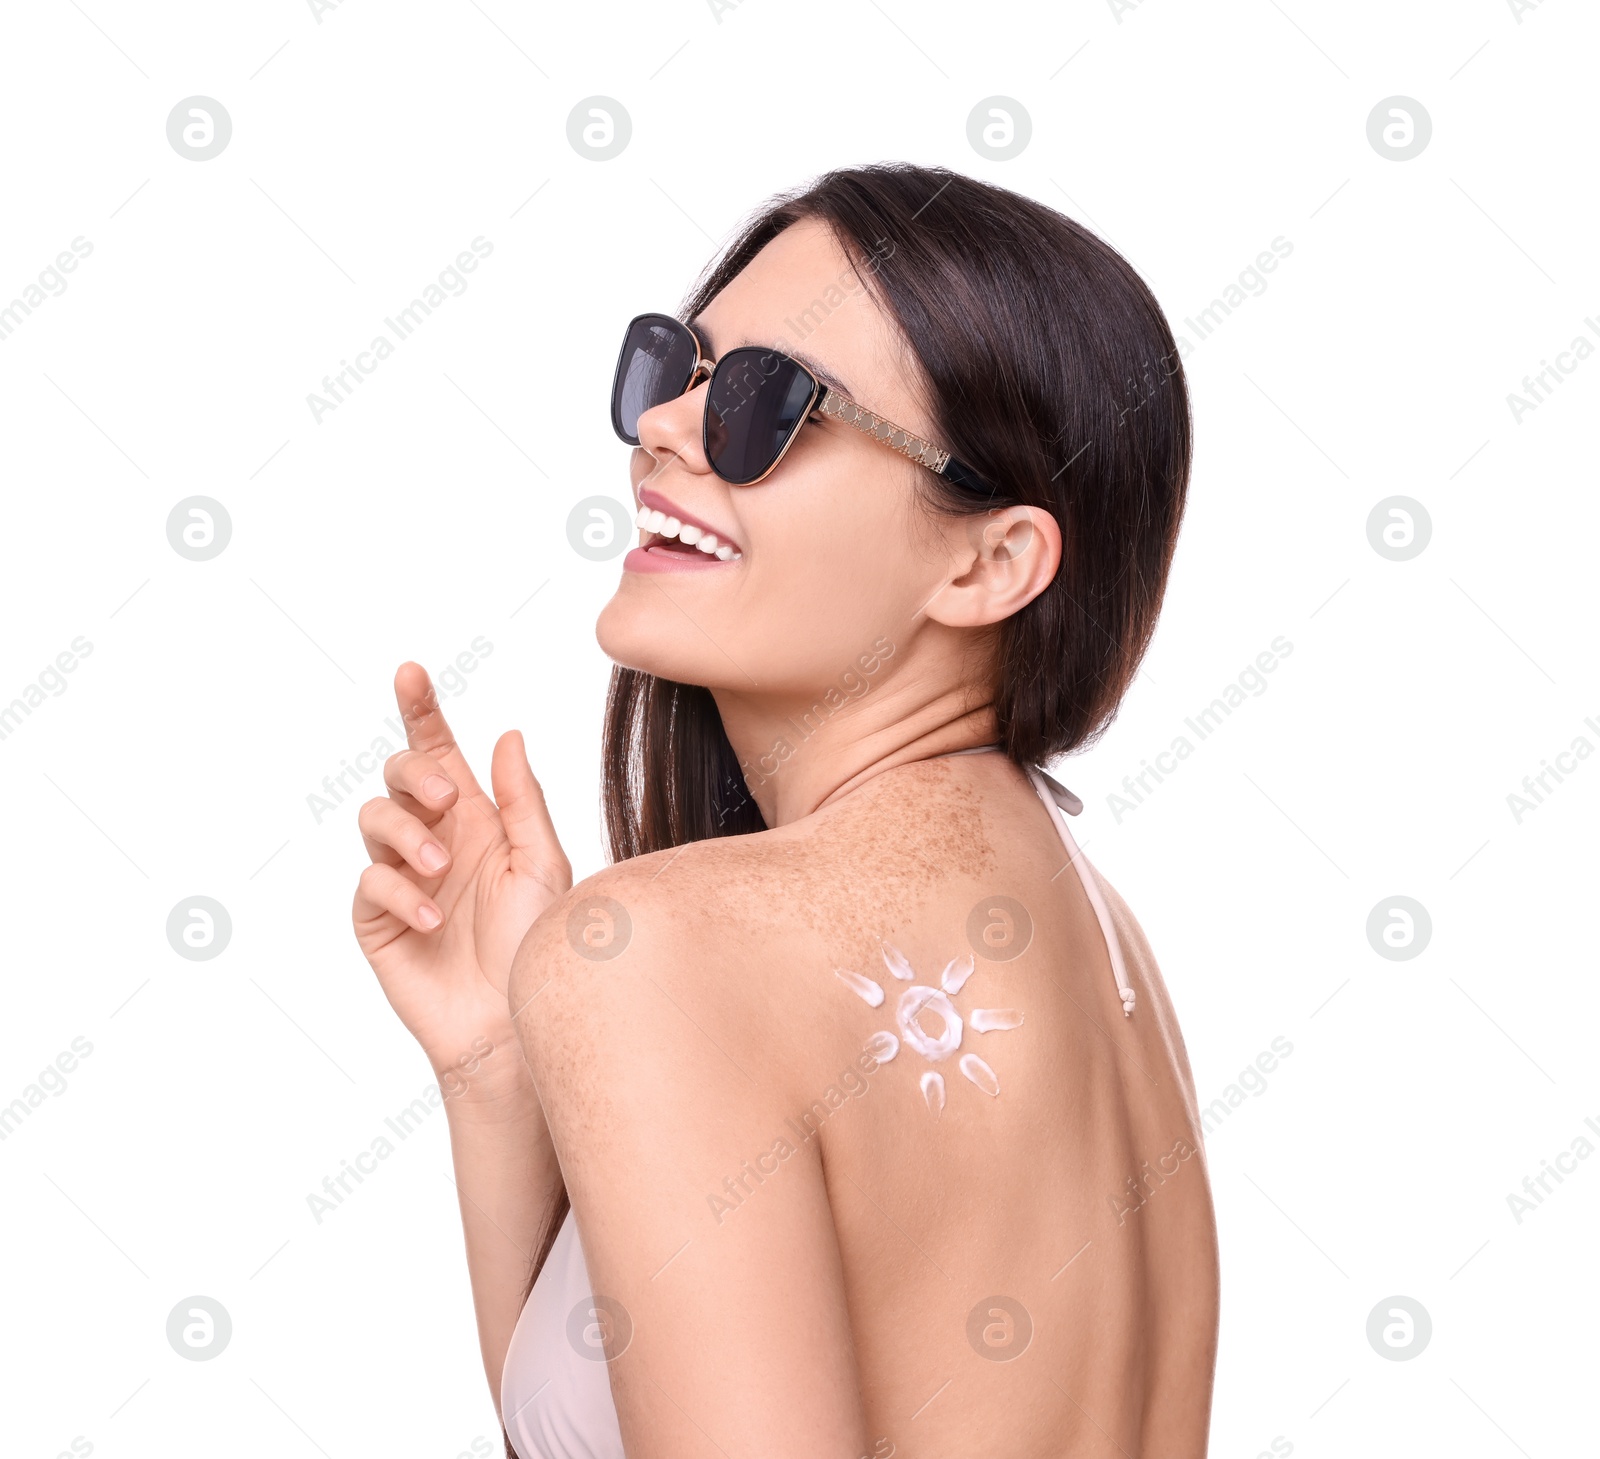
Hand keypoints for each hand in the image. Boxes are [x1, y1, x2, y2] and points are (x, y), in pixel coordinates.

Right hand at [351, 663, 570, 1092]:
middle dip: (415, 772)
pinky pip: (370, 882)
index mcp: (477, 819)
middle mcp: (435, 839)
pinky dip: (400, 892)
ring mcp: (402, 877)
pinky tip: (433, 918)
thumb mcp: (543, 865)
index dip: (422, 710)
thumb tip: (508, 734)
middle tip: (449, 799)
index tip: (412, 672)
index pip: (441, 753)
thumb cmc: (537, 945)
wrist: (516, 1022)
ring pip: (375, 818)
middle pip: (400, 774)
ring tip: (443, 870)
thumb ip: (523, 801)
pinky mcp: (377, 919)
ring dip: (408, 833)